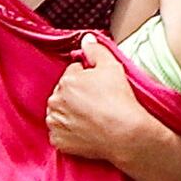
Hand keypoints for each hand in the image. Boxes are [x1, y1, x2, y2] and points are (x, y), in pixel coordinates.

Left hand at [44, 35, 150, 165]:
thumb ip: (96, 50)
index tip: (99, 88)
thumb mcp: (112, 67)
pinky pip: (60, 133)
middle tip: (97, 103)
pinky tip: (85, 131)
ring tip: (92, 118)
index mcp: (66, 80)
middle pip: (64, 93)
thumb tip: (86, 39)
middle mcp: (55, 101)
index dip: (88, 78)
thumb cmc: (119, 100)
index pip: (73, 73)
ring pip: (60, 112)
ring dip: (70, 113)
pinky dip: (69, 132)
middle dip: (76, 95)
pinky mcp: (58, 141)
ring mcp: (55, 122)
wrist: (125, 134)